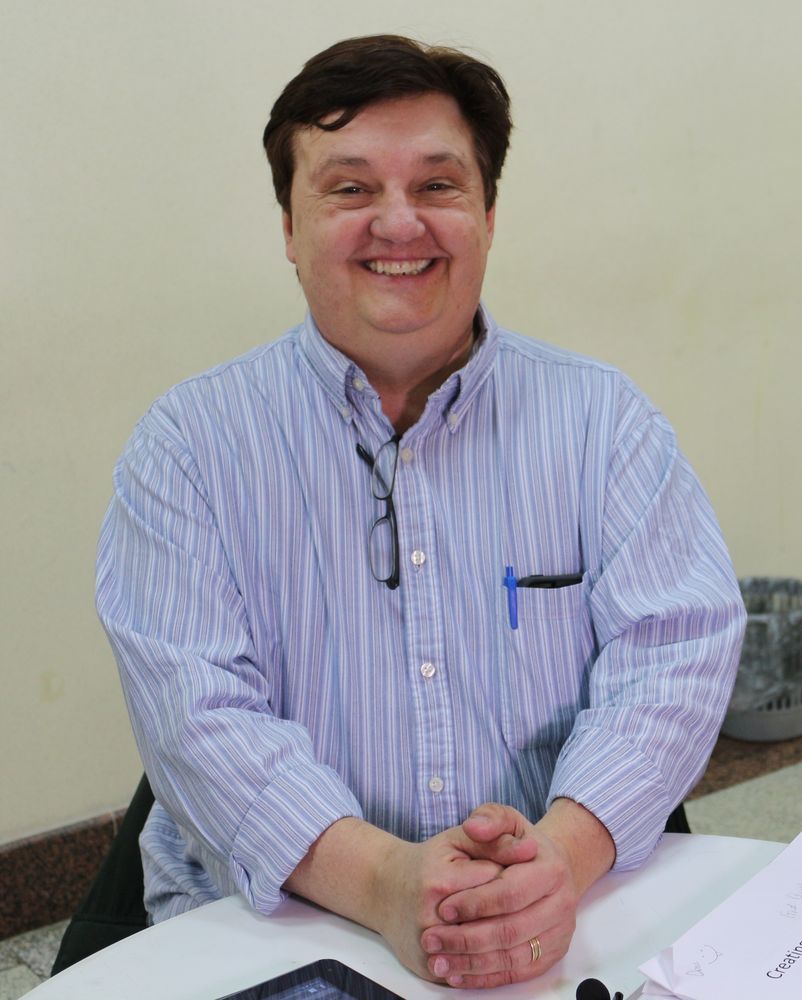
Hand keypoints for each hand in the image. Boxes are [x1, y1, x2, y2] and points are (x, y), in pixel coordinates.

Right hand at [371, 825, 505, 980]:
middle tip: (514, 898)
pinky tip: (498, 945)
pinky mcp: (430, 969)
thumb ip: (494, 839)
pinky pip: (471, 972)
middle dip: (512, 909)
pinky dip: (490, 962)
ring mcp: (430, 948)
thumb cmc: (429, 861)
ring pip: (487, 951)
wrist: (386, 889)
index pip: (500, 885)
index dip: (514, 877)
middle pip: (496, 920)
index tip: (513, 872)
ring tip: (510, 919)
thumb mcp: (459, 839)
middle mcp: (431, 918)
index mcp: (441, 881)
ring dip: (506, 938)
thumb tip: (532, 848)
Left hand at [420, 801, 613, 988]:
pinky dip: (486, 978)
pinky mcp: (551, 955)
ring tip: (438, 962)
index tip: (443, 909)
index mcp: (552, 869)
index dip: (474, 903)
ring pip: (512, 958)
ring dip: (472, 963)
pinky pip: (517, 973)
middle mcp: (561, 904)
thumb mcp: (505, 819)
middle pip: (510, 930)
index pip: (509, 893)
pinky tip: (458, 974)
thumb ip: (489, 818)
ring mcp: (559, 933)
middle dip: (466, 939)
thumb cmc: (518, 843)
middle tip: (431, 941)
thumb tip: (474, 826)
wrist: (546, 866)